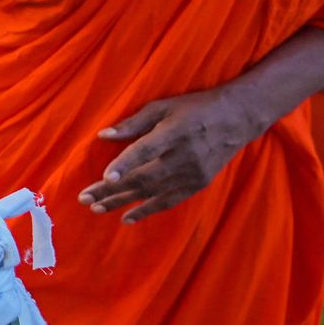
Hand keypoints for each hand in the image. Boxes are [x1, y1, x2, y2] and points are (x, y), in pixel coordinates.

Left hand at [78, 86, 267, 223]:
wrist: (238, 118)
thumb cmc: (195, 107)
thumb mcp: (164, 106)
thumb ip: (134, 122)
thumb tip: (103, 136)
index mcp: (174, 132)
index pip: (146, 150)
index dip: (125, 164)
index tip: (105, 178)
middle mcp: (183, 156)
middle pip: (143, 177)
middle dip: (112, 190)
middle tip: (85, 199)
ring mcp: (192, 173)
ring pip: (152, 193)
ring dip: (122, 202)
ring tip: (97, 208)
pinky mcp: (198, 184)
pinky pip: (168, 201)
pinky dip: (147, 211)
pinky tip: (127, 218)